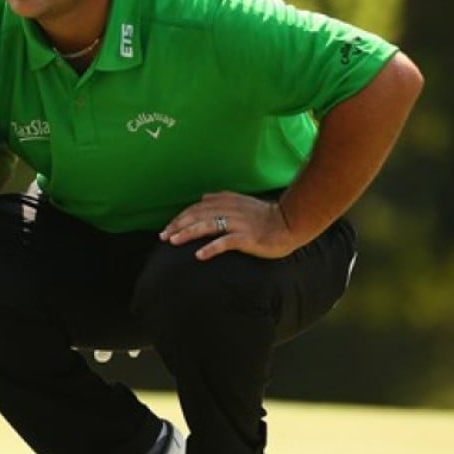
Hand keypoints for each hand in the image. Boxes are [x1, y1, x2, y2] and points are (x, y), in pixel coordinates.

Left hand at [159, 191, 298, 260]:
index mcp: (226, 201)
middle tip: (162, 237)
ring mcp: (238, 223)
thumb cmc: (265, 215)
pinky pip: (225, 242)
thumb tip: (203, 197)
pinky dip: (211, 248)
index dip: (180, 218)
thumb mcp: (241, 202)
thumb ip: (221, 199)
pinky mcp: (247, 237)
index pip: (196, 208)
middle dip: (177, 225)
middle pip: (196, 216)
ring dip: (188, 233)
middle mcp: (229, 210)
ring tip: (173, 241)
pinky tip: (199, 255)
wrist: (290, 222)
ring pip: (206, 226)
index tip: (166, 228)